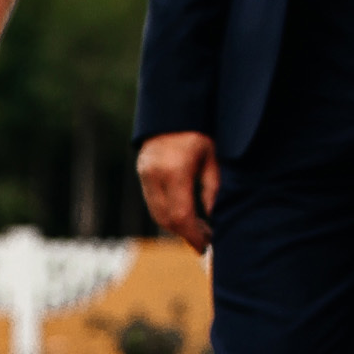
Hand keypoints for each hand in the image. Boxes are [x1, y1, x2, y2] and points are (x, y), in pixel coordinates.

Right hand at [137, 131, 219, 252]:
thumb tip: (210, 217)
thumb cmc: (199, 130)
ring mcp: (145, 174)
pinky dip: (166, 214)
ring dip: (175, 226)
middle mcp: (155, 175)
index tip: (204, 246)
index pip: (181, 215)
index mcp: (175, 171)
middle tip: (204, 240)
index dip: (192, 235)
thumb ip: (211, 189)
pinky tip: (182, 215)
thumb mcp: (211, 158)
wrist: (172, 108)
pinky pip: (152, 203)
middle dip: (185, 234)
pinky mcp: (142, 173)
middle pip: (166, 219)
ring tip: (196, 229)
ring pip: (157, 213)